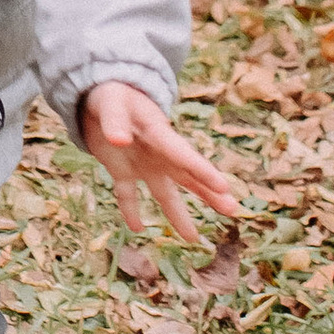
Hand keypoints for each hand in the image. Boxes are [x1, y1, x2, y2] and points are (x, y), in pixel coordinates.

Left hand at [78, 81, 239, 242]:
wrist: (100, 94)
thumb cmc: (111, 95)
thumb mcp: (111, 104)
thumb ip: (114, 121)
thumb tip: (119, 140)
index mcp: (159, 133)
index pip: (184, 155)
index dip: (204, 171)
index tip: (224, 187)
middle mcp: (157, 153)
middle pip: (187, 176)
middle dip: (209, 193)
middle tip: (233, 210)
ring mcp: (142, 164)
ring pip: (165, 192)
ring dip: (178, 214)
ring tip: (193, 238)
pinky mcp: (122, 171)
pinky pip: (128, 195)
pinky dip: (130, 211)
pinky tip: (136, 228)